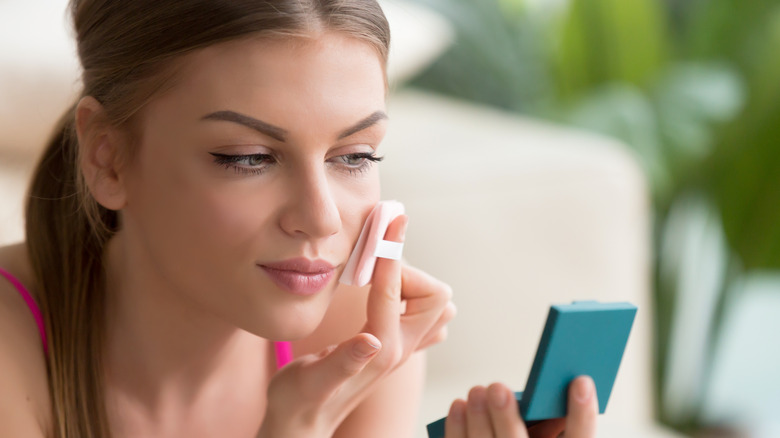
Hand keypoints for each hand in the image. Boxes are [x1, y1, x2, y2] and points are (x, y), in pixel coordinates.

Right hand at [258, 215, 455, 437]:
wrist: (302, 424)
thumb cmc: (298, 402)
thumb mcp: (310, 381)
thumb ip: (342, 362)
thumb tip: (371, 341)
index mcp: (381, 351)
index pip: (395, 290)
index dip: (390, 252)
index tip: (389, 219)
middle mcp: (399, 349)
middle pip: (435, 296)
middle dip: (407, 268)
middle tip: (372, 254)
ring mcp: (400, 349)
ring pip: (431, 303)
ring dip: (408, 279)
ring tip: (372, 269)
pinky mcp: (393, 347)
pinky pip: (419, 312)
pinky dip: (405, 290)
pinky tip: (376, 286)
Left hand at [444, 376, 597, 437]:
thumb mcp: (550, 435)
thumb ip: (554, 420)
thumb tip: (549, 382)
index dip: (583, 415)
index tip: (581, 381)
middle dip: (506, 417)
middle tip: (497, 387)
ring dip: (478, 419)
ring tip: (476, 391)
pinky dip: (458, 428)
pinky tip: (459, 405)